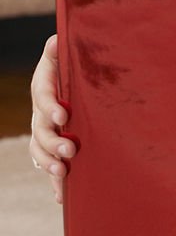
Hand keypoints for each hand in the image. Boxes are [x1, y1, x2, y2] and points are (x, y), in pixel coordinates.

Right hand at [28, 35, 75, 203]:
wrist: (75, 81)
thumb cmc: (73, 66)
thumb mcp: (66, 56)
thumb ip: (60, 50)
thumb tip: (56, 39)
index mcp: (45, 89)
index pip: (43, 98)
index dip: (51, 107)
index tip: (63, 115)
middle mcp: (40, 114)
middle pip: (40, 130)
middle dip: (53, 142)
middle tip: (70, 150)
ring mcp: (45, 133)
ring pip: (40, 151)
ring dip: (50, 163)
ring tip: (62, 172)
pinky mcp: (54, 149)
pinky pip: (50, 167)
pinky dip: (54, 182)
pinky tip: (61, 196)